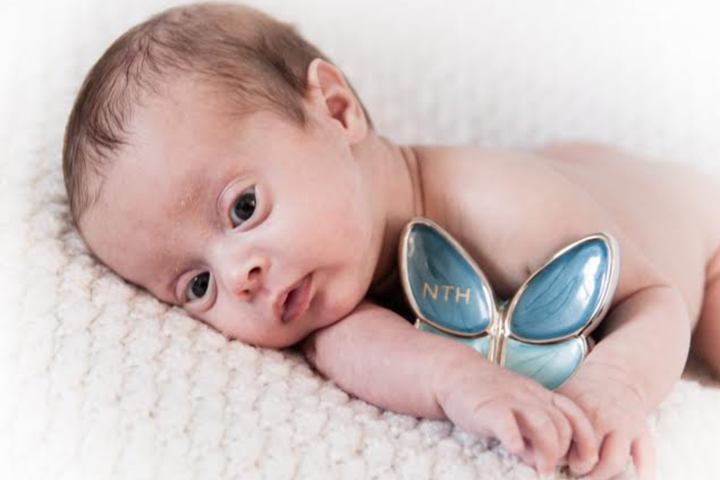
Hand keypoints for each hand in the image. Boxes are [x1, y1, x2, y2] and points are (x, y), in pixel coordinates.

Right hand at [435, 354, 598, 475]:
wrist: (454, 372)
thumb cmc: (487, 394)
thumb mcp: (517, 406)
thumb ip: (533, 430)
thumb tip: (541, 460)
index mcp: (541, 397)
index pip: (576, 416)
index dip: (586, 441)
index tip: (583, 462)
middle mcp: (530, 397)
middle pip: (562, 425)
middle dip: (562, 452)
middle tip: (550, 469)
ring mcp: (510, 401)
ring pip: (543, 423)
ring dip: (548, 451)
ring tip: (541, 470)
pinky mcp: (489, 408)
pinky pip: (506, 422)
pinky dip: (515, 438)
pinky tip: (515, 449)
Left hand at [557, 361, 654, 479]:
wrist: (618, 375)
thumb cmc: (584, 391)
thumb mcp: (563, 396)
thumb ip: (549, 416)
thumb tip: (528, 441)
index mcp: (578, 410)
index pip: (562, 444)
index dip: (556, 455)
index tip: (552, 457)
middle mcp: (602, 418)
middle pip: (587, 456)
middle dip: (578, 468)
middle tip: (574, 468)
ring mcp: (624, 426)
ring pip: (613, 462)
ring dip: (601, 475)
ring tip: (592, 476)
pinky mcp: (642, 432)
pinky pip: (646, 457)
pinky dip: (644, 473)